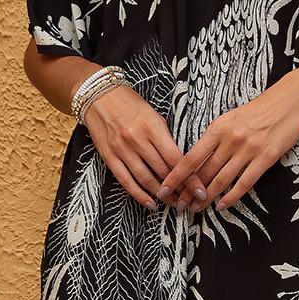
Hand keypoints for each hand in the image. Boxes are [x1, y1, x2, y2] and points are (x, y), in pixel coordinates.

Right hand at [83, 83, 207, 210]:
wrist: (98, 96)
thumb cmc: (130, 104)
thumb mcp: (153, 115)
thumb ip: (165, 138)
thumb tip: (180, 161)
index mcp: (153, 127)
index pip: (176, 158)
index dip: (190, 178)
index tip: (200, 190)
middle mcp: (137, 140)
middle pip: (163, 171)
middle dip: (179, 189)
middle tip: (190, 200)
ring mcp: (122, 149)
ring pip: (146, 179)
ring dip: (162, 195)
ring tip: (173, 203)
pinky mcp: (109, 157)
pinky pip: (126, 181)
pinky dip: (139, 195)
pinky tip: (150, 203)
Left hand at [157, 72, 298, 213]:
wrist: (290, 100)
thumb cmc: (258, 110)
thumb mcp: (230, 119)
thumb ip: (214, 138)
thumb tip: (197, 161)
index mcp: (218, 128)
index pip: (190, 157)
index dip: (175, 176)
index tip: (163, 189)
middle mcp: (230, 139)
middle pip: (204, 172)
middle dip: (189, 192)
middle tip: (178, 205)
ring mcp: (249, 149)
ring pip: (221, 181)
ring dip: (206, 198)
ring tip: (196, 209)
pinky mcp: (266, 158)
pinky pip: (244, 183)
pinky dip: (231, 198)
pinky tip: (221, 206)